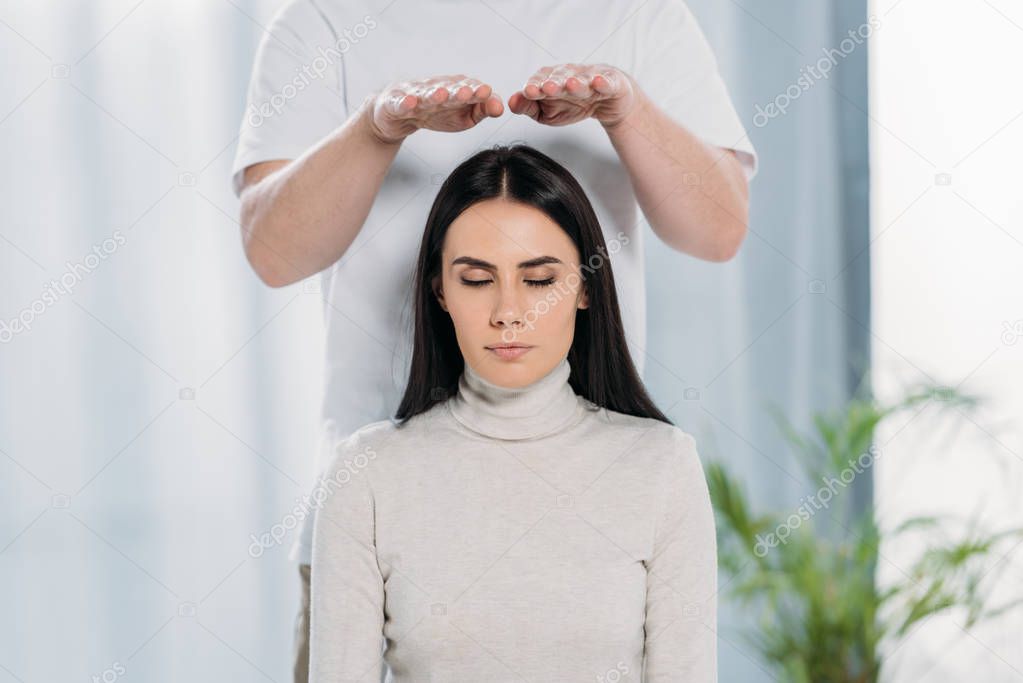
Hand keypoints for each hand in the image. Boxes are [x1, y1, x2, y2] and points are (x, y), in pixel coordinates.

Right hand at [363, 74, 504, 143]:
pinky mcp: (395, 103)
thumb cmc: (437, 112)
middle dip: (458, 90)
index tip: (486, 93)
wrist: (397, 113)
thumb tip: (500, 108)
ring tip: (441, 95)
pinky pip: (399, 103)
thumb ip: (483, 110)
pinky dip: (404, 103)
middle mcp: (437, 88)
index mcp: (456, 90)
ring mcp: (415, 95)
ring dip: (434, 94)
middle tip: (467, 93)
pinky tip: (409, 103)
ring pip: (426, 94)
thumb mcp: (463, 116)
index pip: (469, 89)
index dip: (477, 91)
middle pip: (449, 89)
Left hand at [508, 63, 638, 127]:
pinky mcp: (611, 83)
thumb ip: (528, 107)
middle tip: (546, 88)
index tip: (528, 92)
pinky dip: (603, 82)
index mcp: (552, 79)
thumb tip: (511, 102)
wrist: (609, 102)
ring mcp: (591, 77)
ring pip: (582, 80)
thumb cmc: (573, 105)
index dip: (535, 86)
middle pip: (560, 77)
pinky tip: (598, 82)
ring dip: (576, 82)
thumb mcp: (547, 112)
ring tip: (571, 85)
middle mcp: (570, 74)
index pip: (540, 80)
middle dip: (553, 82)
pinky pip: (607, 82)